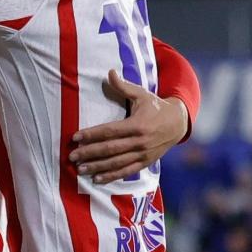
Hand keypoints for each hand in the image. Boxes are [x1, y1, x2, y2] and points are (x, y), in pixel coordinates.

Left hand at [69, 70, 188, 181]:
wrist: (179, 123)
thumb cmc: (155, 107)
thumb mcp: (142, 94)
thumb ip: (124, 86)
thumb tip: (109, 72)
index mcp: (137, 124)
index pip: (109, 131)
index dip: (91, 135)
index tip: (75, 137)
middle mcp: (140, 141)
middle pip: (110, 149)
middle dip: (89, 153)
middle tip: (72, 156)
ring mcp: (143, 154)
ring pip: (116, 163)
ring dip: (97, 167)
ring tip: (80, 169)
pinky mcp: (145, 162)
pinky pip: (126, 171)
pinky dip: (111, 177)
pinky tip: (97, 179)